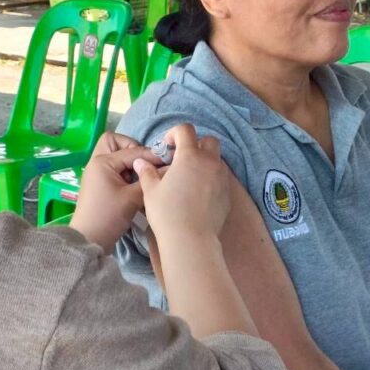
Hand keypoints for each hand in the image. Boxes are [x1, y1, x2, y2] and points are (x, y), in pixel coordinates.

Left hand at [70, 132, 159, 252]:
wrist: (89, 240)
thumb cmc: (109, 216)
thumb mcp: (132, 198)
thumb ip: (149, 180)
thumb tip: (168, 168)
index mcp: (102, 162)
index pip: (132, 151)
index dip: (150, 155)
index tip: (166, 162)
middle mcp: (97, 163)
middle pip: (114, 142)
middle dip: (132, 148)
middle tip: (143, 164)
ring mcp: (97, 173)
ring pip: (113, 154)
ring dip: (128, 161)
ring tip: (140, 176)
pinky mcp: (100, 183)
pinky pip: (114, 168)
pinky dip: (125, 171)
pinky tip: (135, 184)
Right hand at [134, 123, 231, 242]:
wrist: (191, 239)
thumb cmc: (167, 213)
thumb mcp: (151, 191)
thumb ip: (147, 173)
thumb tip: (141, 163)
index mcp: (189, 156)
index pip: (185, 130)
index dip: (175, 133)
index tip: (167, 146)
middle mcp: (209, 162)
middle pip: (209, 141)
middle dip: (196, 145)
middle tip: (182, 160)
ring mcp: (222, 178)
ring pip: (217, 160)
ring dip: (205, 162)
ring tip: (190, 178)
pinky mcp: (228, 194)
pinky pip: (221, 178)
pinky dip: (212, 179)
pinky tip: (199, 194)